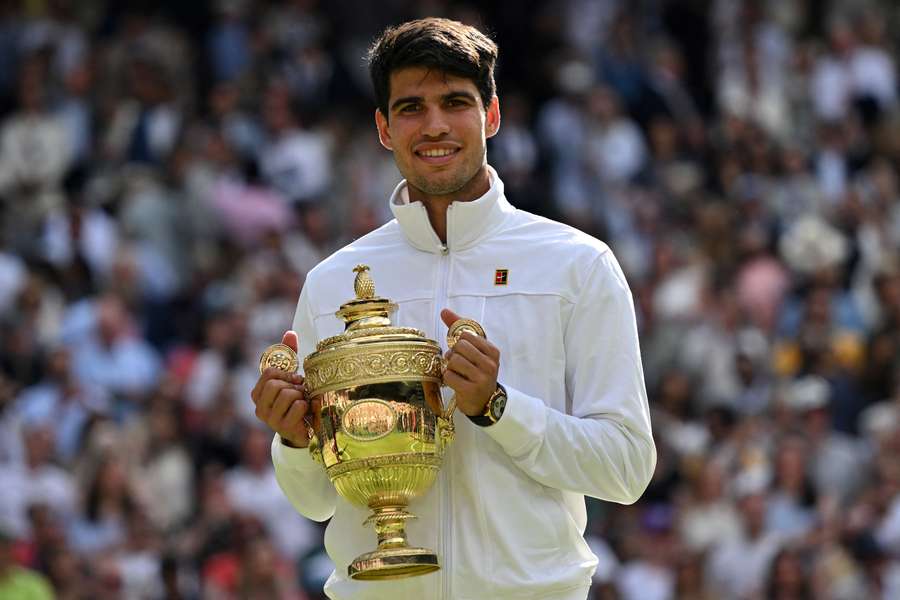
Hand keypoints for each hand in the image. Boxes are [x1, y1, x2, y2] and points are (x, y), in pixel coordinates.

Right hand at [251, 330, 315, 447]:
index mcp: (257, 393)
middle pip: (275, 384)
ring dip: (301, 395)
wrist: (306, 429)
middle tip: (300, 391)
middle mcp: (259, 407)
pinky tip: (308, 411)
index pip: (269, 373)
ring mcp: (270, 420)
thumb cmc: (296, 400)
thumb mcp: (291, 376)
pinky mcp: (284, 427)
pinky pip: (299, 406)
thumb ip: (288, 355)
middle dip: (293, 385)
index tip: (295, 378)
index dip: (286, 372)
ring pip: (287, 394)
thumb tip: (290, 333)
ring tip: (304, 400)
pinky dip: (308, 405)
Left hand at [440, 309, 499, 415]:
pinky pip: (449, 376)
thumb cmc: (477, 371)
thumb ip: (459, 329)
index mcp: (493, 351)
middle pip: (459, 347)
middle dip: (454, 354)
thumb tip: (444, 311)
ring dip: (450, 367)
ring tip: (457, 373)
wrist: (484, 401)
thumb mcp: (474, 351)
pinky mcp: (471, 390)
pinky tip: (455, 382)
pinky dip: (448, 378)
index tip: (464, 352)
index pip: (466, 335)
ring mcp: (482, 378)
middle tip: (458, 364)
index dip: (459, 343)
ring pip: (453, 361)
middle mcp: (490, 364)